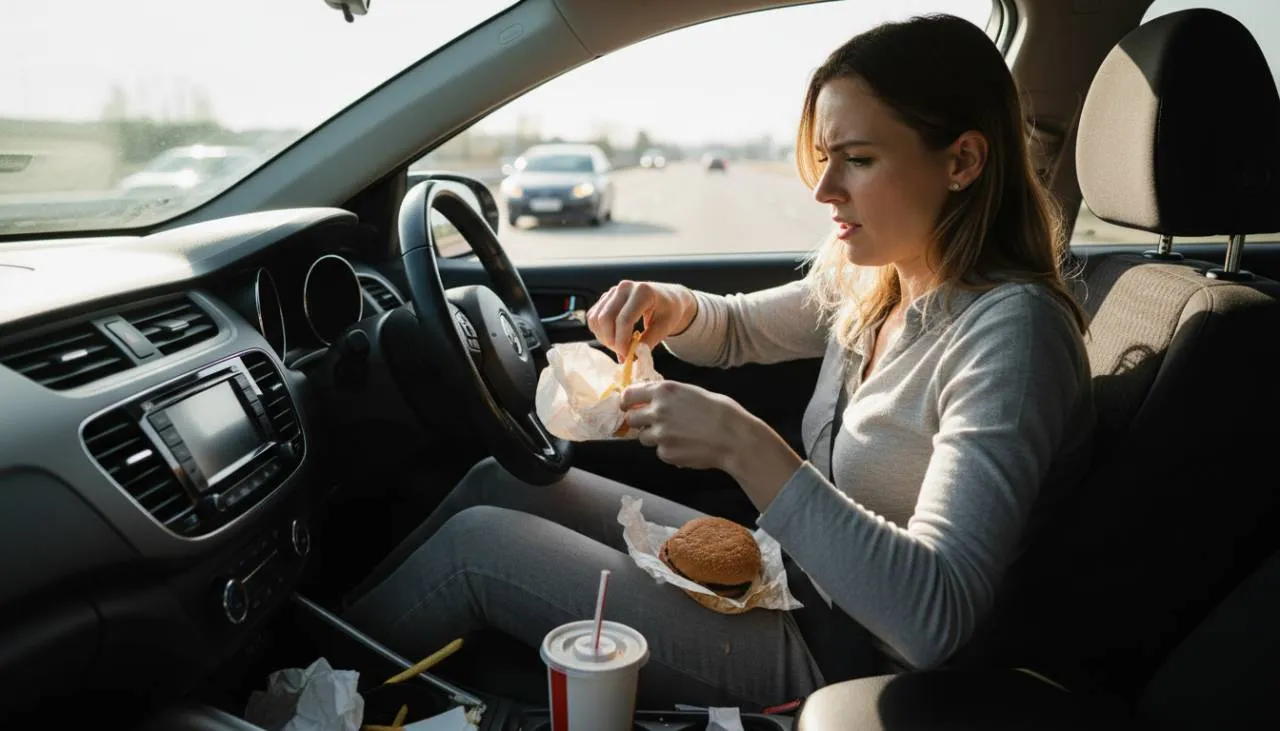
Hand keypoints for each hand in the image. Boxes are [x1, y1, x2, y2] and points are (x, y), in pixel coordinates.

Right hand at [587, 280, 697, 356]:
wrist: (666, 297)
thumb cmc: (668, 311)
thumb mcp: (666, 326)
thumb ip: (650, 340)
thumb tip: (633, 355)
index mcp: (643, 292)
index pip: (624, 319)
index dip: (622, 341)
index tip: (627, 356)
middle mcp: (624, 287)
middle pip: (605, 318)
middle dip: (611, 341)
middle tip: (623, 353)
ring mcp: (613, 291)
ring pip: (596, 319)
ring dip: (604, 338)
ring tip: (619, 346)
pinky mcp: (605, 298)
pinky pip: (593, 317)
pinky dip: (600, 332)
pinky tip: (614, 338)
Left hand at [622, 381, 803, 509]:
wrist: (734, 438)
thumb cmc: (721, 411)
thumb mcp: (693, 392)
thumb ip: (669, 395)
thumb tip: (653, 398)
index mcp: (664, 391)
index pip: (629, 394)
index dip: (627, 401)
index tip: (628, 406)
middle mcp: (657, 411)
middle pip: (631, 418)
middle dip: (639, 421)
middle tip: (651, 423)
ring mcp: (659, 434)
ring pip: (643, 438)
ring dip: (654, 437)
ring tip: (677, 436)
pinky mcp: (666, 453)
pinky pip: (660, 452)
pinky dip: (669, 450)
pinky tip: (687, 446)